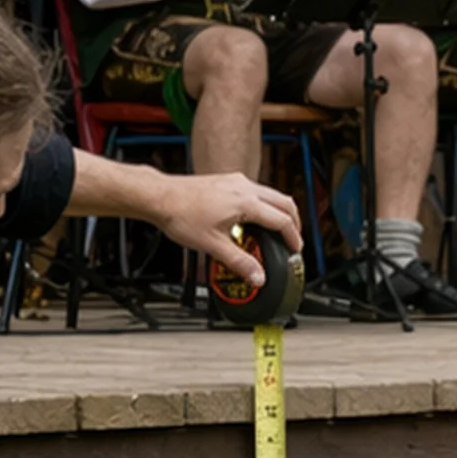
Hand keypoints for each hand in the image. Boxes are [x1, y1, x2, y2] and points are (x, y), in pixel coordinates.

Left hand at [142, 169, 302, 277]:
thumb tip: (257, 277)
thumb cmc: (181, 215)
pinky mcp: (227, 180)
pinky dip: (265, 204)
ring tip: (277, 229)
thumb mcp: (213, 245)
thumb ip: (239, 263)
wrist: (160, 197)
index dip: (293, 237)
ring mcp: (236, 181)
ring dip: (280, 211)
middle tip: (293, 239)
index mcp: (246, 203)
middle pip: (284, 202)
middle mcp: (245, 187)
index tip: (295, 249)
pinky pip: (256, 190)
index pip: (282, 220)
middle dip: (294, 222)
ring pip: (271, 193)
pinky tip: (253, 216)